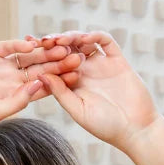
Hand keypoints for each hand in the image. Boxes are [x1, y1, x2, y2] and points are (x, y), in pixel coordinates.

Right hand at [0, 38, 83, 125]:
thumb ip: (18, 101)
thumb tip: (39, 87)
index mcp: (16, 96)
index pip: (44, 88)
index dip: (60, 81)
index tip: (76, 76)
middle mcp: (12, 80)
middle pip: (40, 69)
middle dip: (58, 63)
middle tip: (76, 57)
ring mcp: (1, 66)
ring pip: (28, 56)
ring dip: (44, 51)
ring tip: (61, 46)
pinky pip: (8, 46)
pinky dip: (19, 43)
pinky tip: (33, 43)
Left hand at [28, 30, 162, 152]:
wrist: (135, 129)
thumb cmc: (106, 127)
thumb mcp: (78, 111)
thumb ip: (60, 93)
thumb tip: (40, 75)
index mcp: (73, 85)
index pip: (54, 65)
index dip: (42, 56)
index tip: (28, 50)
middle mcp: (86, 72)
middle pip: (67, 50)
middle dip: (54, 43)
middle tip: (43, 41)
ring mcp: (101, 65)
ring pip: (83, 42)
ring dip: (72, 37)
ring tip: (61, 39)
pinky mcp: (117, 60)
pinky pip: (105, 41)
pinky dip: (95, 35)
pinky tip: (86, 37)